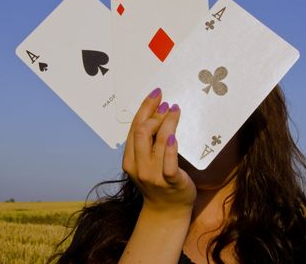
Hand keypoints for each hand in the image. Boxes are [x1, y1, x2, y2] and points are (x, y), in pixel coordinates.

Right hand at [122, 88, 196, 214]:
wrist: (168, 210)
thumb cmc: (158, 181)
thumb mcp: (145, 161)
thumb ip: (146, 143)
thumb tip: (156, 112)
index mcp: (129, 160)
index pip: (134, 128)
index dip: (145, 108)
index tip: (156, 94)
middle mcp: (138, 167)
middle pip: (142, 132)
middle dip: (154, 113)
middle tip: (167, 104)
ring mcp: (154, 175)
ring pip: (157, 142)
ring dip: (167, 122)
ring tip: (175, 111)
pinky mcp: (171, 182)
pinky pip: (169, 162)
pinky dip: (170, 147)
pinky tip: (174, 135)